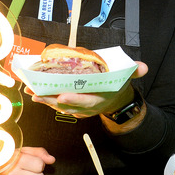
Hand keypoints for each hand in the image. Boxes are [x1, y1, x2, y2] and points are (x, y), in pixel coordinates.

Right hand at [0, 147, 54, 174]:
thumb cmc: (4, 158)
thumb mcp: (21, 151)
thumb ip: (38, 153)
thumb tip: (51, 159)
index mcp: (17, 161)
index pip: (40, 166)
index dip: (38, 164)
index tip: (32, 163)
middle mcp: (14, 174)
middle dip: (36, 174)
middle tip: (28, 171)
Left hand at [26, 62, 147, 117]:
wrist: (113, 100)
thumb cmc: (116, 86)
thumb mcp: (126, 78)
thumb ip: (133, 72)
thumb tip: (142, 67)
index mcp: (99, 100)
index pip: (87, 101)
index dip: (75, 100)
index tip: (64, 95)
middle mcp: (86, 107)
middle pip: (68, 105)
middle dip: (52, 100)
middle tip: (39, 94)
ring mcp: (78, 108)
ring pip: (58, 105)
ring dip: (44, 99)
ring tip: (32, 91)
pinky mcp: (70, 106)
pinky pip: (55, 103)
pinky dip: (45, 98)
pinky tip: (34, 92)